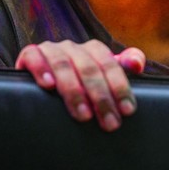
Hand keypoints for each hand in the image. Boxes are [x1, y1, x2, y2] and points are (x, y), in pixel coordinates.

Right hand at [15, 39, 145, 131]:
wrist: (42, 79)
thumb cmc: (78, 81)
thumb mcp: (102, 75)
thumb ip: (123, 66)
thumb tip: (138, 64)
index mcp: (94, 49)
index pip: (110, 65)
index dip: (120, 87)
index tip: (127, 110)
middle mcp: (74, 47)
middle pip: (89, 68)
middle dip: (101, 97)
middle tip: (109, 122)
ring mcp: (52, 49)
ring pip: (64, 64)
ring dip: (74, 90)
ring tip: (83, 114)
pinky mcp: (30, 54)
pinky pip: (34, 56)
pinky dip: (41, 69)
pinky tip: (48, 85)